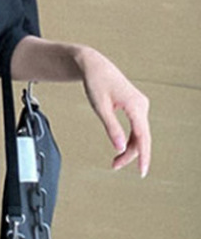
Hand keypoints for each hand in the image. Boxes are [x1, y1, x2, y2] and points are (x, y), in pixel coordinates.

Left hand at [77, 47, 150, 176]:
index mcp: (135, 105)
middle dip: (131, 155)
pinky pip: (137, 127)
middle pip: (142, 137)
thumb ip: (111, 127)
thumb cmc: (95, 83)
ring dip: (130, 148)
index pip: (143, 136)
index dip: (143, 155)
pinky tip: (122, 148)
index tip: (142, 171)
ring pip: (140, 134)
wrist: (95, 66)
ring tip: (116, 162)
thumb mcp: (100, 107)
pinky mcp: (136, 106)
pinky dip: (130, 139)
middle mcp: (142, 105)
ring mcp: (141, 105)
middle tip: (115, 166)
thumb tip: (119, 147)